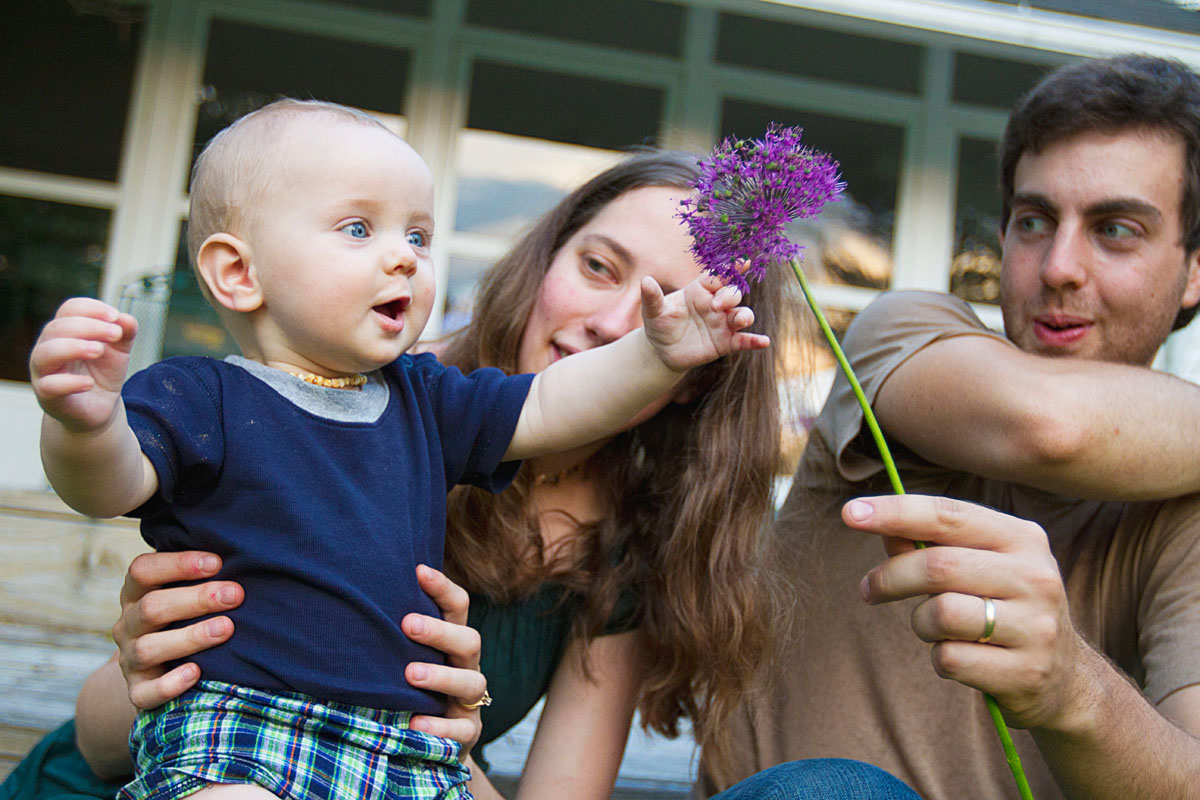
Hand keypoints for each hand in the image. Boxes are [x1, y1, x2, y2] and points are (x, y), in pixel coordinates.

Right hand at [29, 297, 137, 432]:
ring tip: (99, 350)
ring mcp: (44, 371)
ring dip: (74, 348)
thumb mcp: (119, 351)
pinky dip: (69, 383)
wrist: (99, 407)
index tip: (115, 317)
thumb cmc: (102, 373)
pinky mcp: (46, 395)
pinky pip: (49, 386)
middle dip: (89, 327)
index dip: (91, 308)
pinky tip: (89, 383)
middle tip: (115, 334)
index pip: (69, 309)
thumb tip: (126, 319)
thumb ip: (125, 334)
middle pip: (57, 327)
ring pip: (46, 353)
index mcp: (65, 331)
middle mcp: (48, 346)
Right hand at [113, 551, 243, 708]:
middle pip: (151, 608)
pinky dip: (170, 684)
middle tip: (235, 595)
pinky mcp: (138, 692)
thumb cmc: (183, 618)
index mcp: (136, 594)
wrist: (156, 671)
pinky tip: (197, 672)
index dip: (177, 564)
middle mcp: (128, 624)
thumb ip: (204, 577)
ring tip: (226, 628)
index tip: (217, 563)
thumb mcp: (184, 593)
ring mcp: (130, 660)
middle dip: (196, 600)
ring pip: (148, 648)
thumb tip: (249, 555)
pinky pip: (146, 693)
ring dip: (190, 637)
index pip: (142, 570)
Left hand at [403, 565, 486, 750]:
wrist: (427, 743)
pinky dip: (440, 727)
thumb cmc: (407, 687)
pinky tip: (415, 724)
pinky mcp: (467, 734)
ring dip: (441, 676)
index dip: (442, 588)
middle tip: (408, 625)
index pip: (458, 607)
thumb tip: (347, 596)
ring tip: (410, 674)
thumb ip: (390, 634)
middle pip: (470, 641)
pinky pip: (463, 731)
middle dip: (440, 632)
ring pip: (472, 683)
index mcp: (452, 642)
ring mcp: (469, 702)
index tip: (418, 571)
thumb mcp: (402, 657)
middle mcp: (466, 667)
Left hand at [640, 273, 768, 371]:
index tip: (743, 261)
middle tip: (717, 305)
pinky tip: (763, 342)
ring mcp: (723, 323)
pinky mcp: (726, 342)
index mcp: (700, 290)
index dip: (731, 268)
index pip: (718, 276)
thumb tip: (645, 281)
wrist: (661, 351)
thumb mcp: (653, 311)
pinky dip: (754, 341)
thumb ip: (652, 297)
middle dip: (730, 296)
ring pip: (742, 315)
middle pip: (733, 293)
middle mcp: (716, 304)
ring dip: (744, 316)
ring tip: (739, 320)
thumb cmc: (659, 324)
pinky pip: (744, 340)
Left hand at [844, 494, 1093, 730]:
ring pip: (941, 614)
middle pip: (938, 565)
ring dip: (919, 623)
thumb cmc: (1002, 609)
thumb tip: (881, 527)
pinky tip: (960, 658)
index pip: (948, 514)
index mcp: (1022, 538)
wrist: (1064, 680)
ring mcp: (1036, 626)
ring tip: (932, 628)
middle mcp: (1036, 576)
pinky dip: (940, 658)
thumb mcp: (978, 568)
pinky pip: (950, 658)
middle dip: (891, 577)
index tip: (849, 513)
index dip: (895, 511)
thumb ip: (931, 545)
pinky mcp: (1026, 672)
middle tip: (869, 589)